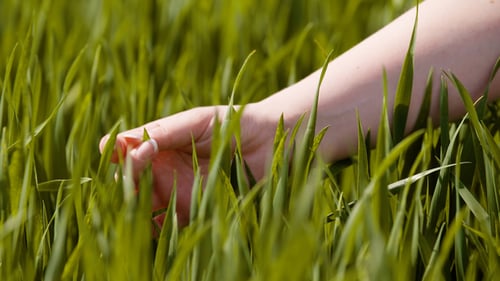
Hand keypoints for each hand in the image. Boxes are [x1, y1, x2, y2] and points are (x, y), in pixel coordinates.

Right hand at [99, 105, 276, 225]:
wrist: (273, 142)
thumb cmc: (235, 123)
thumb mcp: (197, 121)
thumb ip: (164, 131)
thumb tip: (123, 143)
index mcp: (160, 144)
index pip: (125, 152)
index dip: (116, 154)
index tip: (123, 153)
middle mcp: (164, 169)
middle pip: (129, 182)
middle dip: (125, 181)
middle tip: (137, 174)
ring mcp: (177, 192)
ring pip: (143, 206)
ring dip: (135, 207)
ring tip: (140, 202)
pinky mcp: (195, 213)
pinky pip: (168, 227)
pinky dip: (156, 228)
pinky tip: (157, 222)